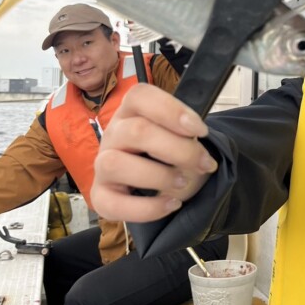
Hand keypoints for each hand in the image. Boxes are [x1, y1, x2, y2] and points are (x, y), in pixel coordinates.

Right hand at [91, 83, 217, 221]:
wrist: (159, 182)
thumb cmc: (170, 153)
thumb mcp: (182, 136)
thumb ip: (188, 135)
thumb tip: (199, 150)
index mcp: (132, 111)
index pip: (140, 96)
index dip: (173, 111)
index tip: (201, 130)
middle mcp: (113, 134)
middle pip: (136, 131)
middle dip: (179, 149)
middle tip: (203, 163)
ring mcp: (102, 165)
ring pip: (116, 164)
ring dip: (158, 175)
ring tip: (182, 182)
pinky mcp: (101, 195)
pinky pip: (113, 204)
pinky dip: (147, 208)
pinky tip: (171, 204)